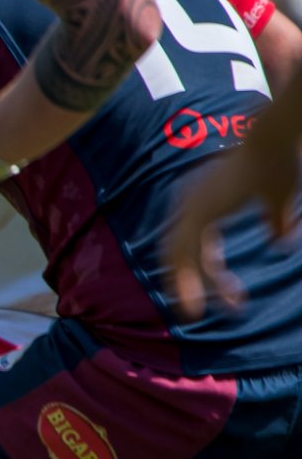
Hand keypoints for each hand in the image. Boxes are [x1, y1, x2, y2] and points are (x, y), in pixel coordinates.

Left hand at [163, 149, 297, 316]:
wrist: (273, 144)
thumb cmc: (277, 165)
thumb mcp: (278, 201)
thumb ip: (276, 222)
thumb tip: (281, 241)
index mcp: (204, 203)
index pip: (198, 246)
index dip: (209, 272)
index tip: (229, 295)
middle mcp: (191, 205)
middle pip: (182, 254)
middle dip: (190, 283)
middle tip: (198, 310)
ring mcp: (191, 208)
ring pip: (177, 257)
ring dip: (185, 286)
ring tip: (193, 313)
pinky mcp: (198, 212)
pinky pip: (185, 254)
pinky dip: (187, 279)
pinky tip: (194, 302)